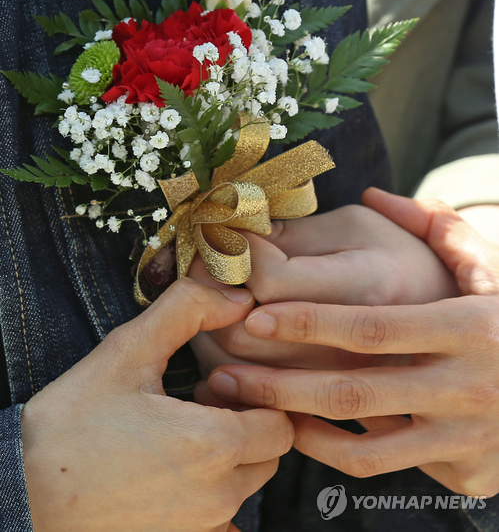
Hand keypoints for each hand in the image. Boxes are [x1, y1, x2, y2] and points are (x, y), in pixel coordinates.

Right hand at [22, 279, 293, 531]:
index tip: (217, 388)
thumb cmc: (71, 427)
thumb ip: (187, 310)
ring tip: (182, 437)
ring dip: (229, 460)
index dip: (254, 398)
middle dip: (247, 426)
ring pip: (246, 486)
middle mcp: (216, 496)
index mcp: (213, 445)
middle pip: (269, 455)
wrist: (24, 493)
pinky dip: (212, 496)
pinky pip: (223, 524)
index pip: (280, 422)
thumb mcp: (126, 351)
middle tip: (201, 408)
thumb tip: (237, 298)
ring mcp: (199, 527)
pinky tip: (175, 475)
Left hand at [208, 192, 498, 495]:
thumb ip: (439, 227)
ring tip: (249, 406)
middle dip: (281, 383)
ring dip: (297, 424)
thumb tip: (377, 194)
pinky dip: (332, 449)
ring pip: (363, 440)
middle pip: (355, 389)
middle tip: (226, 375)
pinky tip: (299, 427)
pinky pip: (380, 466)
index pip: (374, 326)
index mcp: (469, 327)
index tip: (257, 315)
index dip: (310, 322)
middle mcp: (467, 385)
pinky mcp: (462, 468)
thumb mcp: (492, 268)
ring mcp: (464, 434)